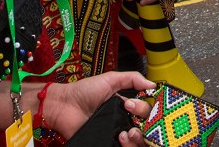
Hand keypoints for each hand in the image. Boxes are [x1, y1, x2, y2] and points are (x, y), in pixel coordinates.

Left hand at [38, 71, 153, 143]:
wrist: (65, 105)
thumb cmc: (84, 91)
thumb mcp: (110, 79)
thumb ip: (131, 78)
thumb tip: (153, 84)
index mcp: (127, 106)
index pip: (147, 111)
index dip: (147, 108)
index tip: (134, 104)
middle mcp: (124, 121)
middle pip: (147, 127)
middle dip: (145, 122)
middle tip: (130, 113)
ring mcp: (117, 134)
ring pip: (139, 141)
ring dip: (138, 137)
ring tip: (127, 131)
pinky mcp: (108, 142)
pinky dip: (128, 145)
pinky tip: (120, 138)